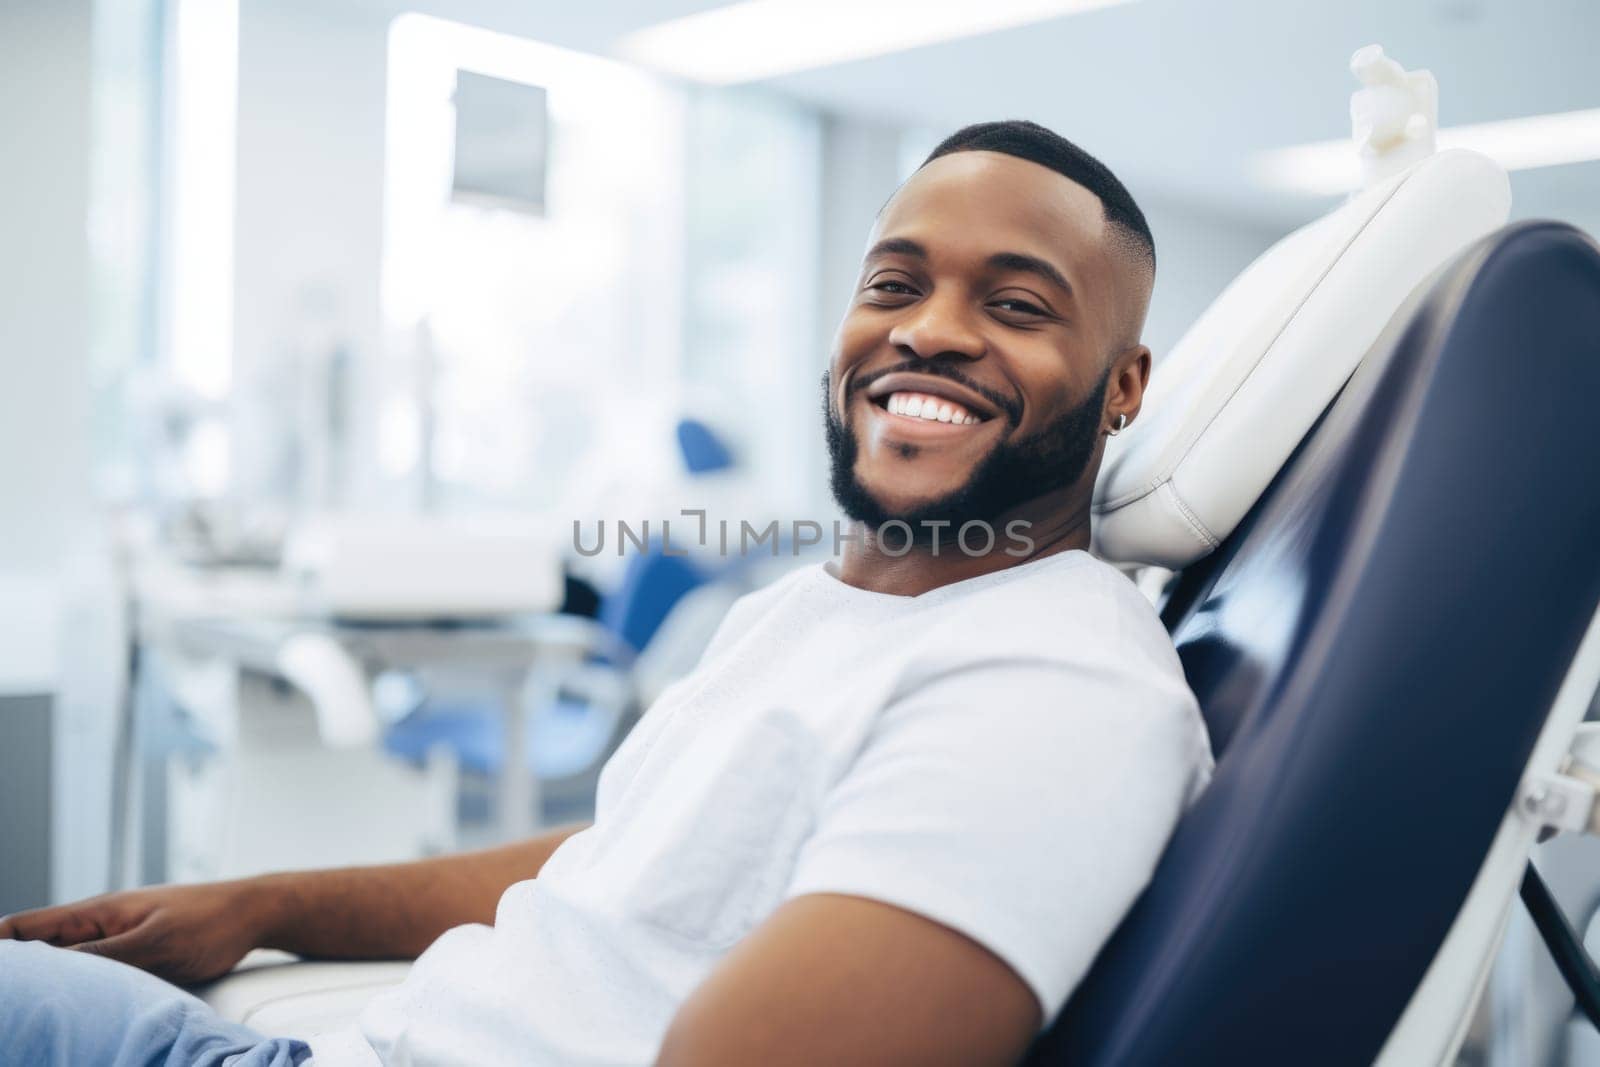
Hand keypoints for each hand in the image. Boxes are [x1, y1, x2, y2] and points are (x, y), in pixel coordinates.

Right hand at [0, 880, 274, 984]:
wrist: (256, 913)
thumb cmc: (210, 923)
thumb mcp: (153, 944)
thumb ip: (101, 957)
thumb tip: (51, 970)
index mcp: (95, 913)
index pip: (23, 928)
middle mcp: (100, 924)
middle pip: (38, 949)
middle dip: (16, 973)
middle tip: (6, 1006)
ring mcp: (117, 938)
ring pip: (67, 964)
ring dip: (49, 983)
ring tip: (26, 1010)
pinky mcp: (136, 953)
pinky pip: (95, 972)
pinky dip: (81, 988)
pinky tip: (76, 1009)